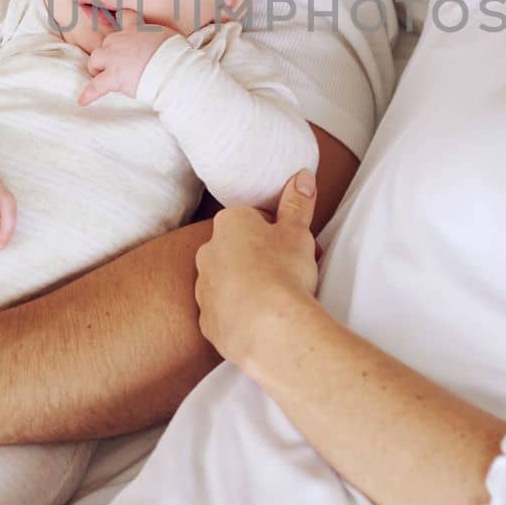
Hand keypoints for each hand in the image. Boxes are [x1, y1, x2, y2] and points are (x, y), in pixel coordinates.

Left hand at [78, 10, 176, 105]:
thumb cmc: (176, 53)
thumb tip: (159, 40)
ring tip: (103, 77)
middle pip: (106, 42)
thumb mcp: (167, 35)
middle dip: (109, 53)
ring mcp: (114, 59)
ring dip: (97, 68)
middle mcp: (121, 40)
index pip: (124, 17)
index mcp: (136, 29)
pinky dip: (89, 94)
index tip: (115, 20)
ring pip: (94, 59)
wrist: (173, 68)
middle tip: (118, 63)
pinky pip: (95, 86)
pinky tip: (83, 101)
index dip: (119, 20)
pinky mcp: (113, 77)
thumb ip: (157, 35)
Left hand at [194, 168, 321, 370]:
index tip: (292, 248)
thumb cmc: (284, 273)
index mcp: (229, 224)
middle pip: (236, 250)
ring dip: (246, 287)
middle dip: (258, 259)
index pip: (252, 220)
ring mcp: (203, 289)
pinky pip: (223, 313)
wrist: (269, 328)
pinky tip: (260, 322)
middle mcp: (207, 252)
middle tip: (288, 273)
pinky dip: (239, 316)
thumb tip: (301, 176)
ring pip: (227, 282)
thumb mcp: (298, 231)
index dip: (276, 234)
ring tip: (275, 301)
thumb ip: (298, 203)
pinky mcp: (206, 321)